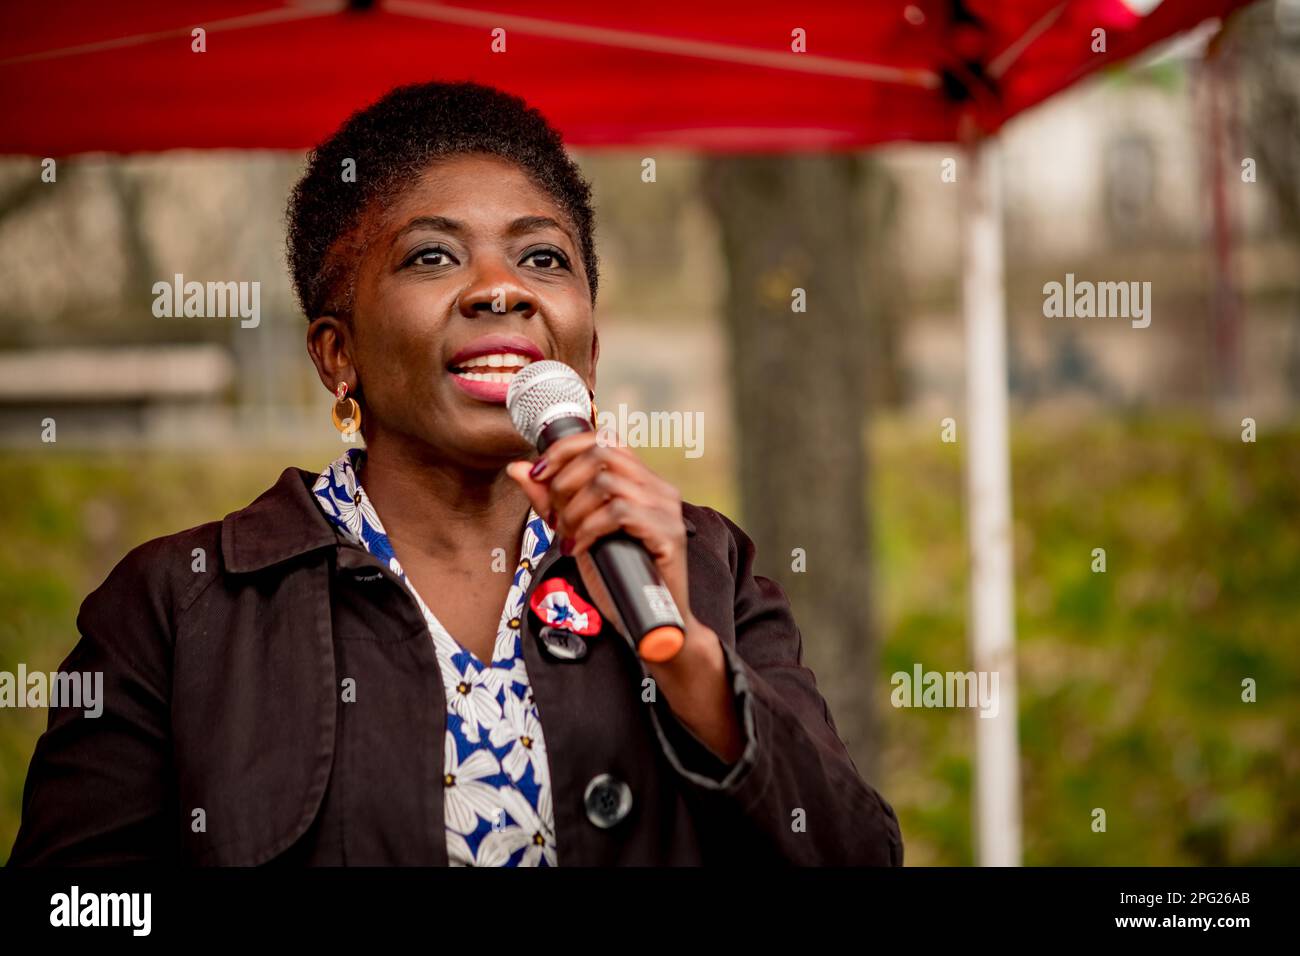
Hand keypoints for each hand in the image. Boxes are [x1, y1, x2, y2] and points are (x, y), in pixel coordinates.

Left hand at [505, 430, 693, 634]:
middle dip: (565, 482)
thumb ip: (550, 501)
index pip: (604, 438)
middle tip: (555, 516)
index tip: (538, 474)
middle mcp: (659, 488)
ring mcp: (667, 509)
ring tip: (570, 537)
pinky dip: (590, 529)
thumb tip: (517, 469)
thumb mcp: (577, 531)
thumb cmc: (616, 576)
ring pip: (607, 483)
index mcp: (642, 481)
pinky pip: (619, 513)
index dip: (564, 449)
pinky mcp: (669, 533)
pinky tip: (583, 548)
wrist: (648, 620)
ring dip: (575, 511)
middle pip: (603, 453)